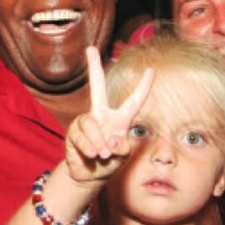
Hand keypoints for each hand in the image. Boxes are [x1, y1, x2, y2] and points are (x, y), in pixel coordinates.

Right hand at [65, 47, 153, 181]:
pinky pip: (81, 137)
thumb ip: (121, 148)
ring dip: (98, 143)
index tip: (151, 70)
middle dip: (94, 68)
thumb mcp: (122, 157)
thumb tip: (110, 142)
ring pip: (91, 124)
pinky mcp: (73, 133)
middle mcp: (101, 116)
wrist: (89, 176)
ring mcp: (86, 123)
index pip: (133, 101)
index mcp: (119, 120)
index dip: (143, 87)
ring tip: (102, 155)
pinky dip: (89, 148)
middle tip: (90, 48)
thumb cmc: (110, 163)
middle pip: (96, 88)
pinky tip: (92, 156)